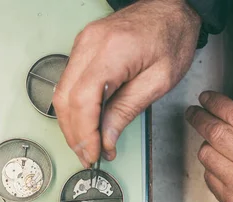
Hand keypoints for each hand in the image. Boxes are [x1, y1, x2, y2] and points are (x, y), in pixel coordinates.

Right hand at [54, 0, 200, 167]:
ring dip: (71, 123)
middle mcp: (90, 45)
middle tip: (88, 155)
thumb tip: (106, 138)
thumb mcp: (159, 81)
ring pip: (61, 92)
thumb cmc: (172, 36)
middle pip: (65, 99)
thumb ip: (127, 110)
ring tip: (87, 145)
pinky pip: (68, 82)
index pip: (83, 101)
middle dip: (74, 134)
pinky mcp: (83, 47)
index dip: (84, 133)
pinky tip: (86, 123)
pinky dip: (74, 107)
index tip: (93, 153)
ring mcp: (82, 44)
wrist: (171, 8)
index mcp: (112, 52)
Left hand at [185, 83, 232, 201]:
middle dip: (199, 117)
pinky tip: (223, 164)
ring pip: (206, 153)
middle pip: (214, 131)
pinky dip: (211, 166)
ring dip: (205, 143)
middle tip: (194, 111)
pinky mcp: (230, 201)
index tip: (206, 97)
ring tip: (214, 141)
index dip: (215, 102)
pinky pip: (208, 175)